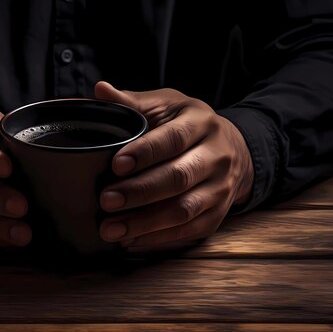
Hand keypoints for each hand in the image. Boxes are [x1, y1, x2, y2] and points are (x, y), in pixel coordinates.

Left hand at [95, 82, 253, 251]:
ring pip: (184, 210)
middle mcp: (217, 156)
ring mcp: (220, 188)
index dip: (145, 152)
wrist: (233, 150)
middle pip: (178, 178)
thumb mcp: (165, 105)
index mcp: (201, 123)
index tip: (116, 165)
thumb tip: (99, 90)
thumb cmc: (187, 125)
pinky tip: (130, 241)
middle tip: (106, 201)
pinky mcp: (217, 215)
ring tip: (110, 230)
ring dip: (145, 223)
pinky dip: (158, 239)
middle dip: (140, 192)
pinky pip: (189, 232)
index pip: (174, 139)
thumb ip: (132, 102)